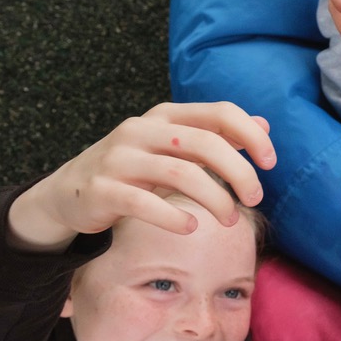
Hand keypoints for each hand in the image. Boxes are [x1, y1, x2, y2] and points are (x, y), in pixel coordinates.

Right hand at [7, 101, 273, 250]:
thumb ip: (217, 136)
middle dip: (239, 172)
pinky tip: (191, 228)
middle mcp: (141, 130)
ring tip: (230, 219)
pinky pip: (143, 202)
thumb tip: (265, 125)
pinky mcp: (102, 190)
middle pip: (205, 143)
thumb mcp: (175, 148)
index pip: (220, 112)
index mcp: (165, 116)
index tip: (271, 163)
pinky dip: (172, 217)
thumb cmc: (134, 170)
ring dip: (215, 199)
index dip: (251, 135)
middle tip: (256, 198)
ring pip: (181, 173)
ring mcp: (119, 159)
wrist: (69, 194)